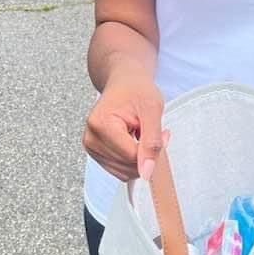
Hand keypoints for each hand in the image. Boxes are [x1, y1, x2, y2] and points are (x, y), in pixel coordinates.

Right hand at [82, 65, 167, 181]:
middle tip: (156, 131)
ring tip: (144, 134)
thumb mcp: (152, 109)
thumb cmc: (137, 90)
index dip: (153, 150)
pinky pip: (119, 170)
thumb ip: (151, 142)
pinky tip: (136, 141)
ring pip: (123, 172)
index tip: (163, 133)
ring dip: (140, 158)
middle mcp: (90, 138)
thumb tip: (147, 172)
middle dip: (147, 154)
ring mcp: (91, 147)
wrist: (124, 82)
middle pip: (127, 166)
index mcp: (100, 124)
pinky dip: (133, 161)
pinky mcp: (96, 153)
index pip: (131, 156)